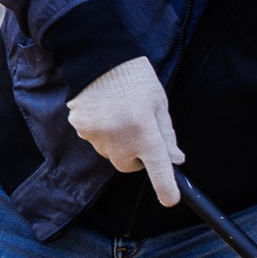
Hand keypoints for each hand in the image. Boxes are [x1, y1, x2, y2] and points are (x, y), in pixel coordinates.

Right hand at [66, 56, 183, 205]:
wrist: (96, 57)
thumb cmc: (134, 77)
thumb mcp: (159, 103)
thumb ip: (167, 134)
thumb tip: (175, 160)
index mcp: (145, 132)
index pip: (158, 169)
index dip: (166, 187)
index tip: (171, 200)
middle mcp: (120, 140)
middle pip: (129, 166)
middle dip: (136, 156)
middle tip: (139, 131)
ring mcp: (97, 136)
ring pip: (111, 154)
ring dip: (118, 144)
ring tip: (120, 114)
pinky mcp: (81, 129)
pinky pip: (95, 140)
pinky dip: (102, 132)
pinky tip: (104, 111)